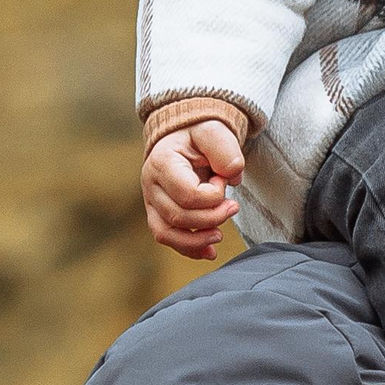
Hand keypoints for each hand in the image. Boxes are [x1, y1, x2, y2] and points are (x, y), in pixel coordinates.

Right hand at [143, 118, 245, 258]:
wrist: (186, 136)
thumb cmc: (200, 134)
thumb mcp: (215, 132)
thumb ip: (226, 151)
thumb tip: (232, 177)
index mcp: (162, 162)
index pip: (188, 195)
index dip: (214, 196)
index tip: (224, 181)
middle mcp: (150, 184)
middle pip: (179, 216)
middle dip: (212, 217)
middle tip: (233, 206)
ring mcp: (151, 201)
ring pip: (168, 233)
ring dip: (197, 240)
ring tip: (220, 236)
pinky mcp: (158, 212)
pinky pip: (167, 238)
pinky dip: (188, 249)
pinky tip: (209, 252)